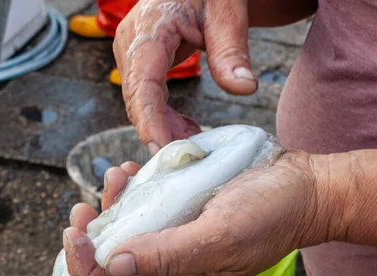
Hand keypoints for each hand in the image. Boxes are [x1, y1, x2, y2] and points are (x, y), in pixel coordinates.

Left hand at [63, 151, 327, 275]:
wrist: (305, 188)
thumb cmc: (271, 214)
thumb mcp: (219, 235)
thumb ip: (168, 254)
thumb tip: (114, 265)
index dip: (87, 273)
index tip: (75, 236)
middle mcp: (174, 259)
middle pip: (115, 261)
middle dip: (90, 237)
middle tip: (81, 208)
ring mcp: (180, 231)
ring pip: (130, 228)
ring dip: (112, 204)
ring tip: (116, 174)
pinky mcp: (189, 206)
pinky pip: (150, 203)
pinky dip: (135, 187)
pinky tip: (137, 168)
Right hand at [113, 0, 257, 153]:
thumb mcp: (226, 11)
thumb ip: (231, 49)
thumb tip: (244, 88)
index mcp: (150, 29)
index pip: (143, 85)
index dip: (151, 123)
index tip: (165, 152)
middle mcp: (132, 44)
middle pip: (139, 101)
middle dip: (161, 134)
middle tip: (192, 160)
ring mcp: (133, 54)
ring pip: (141, 104)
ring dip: (165, 129)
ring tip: (196, 145)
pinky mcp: (142, 62)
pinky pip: (148, 98)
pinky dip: (166, 118)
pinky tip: (189, 129)